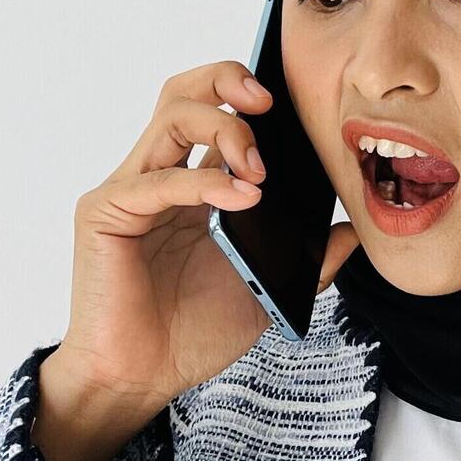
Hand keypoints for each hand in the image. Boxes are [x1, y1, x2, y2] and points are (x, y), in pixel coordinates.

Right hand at [50, 61, 359, 416]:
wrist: (142, 379)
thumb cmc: (190, 334)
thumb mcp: (267, 291)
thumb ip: (309, 260)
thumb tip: (354, 230)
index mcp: (193, 186)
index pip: (216, 112)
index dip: (249, 95)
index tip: (293, 105)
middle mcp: (159, 177)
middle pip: (184, 93)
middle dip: (228, 80)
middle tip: (270, 104)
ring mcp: (130, 190)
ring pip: (170, 116)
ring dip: (224, 127)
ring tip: (261, 169)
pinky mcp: (105, 213)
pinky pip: (157, 180)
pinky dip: (204, 182)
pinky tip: (242, 198)